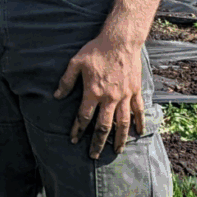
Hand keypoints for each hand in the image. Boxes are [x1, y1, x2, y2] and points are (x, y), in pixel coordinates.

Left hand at [54, 33, 144, 157]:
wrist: (120, 41)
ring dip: (119, 139)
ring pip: (122, 123)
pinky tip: (139, 134)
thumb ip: (66, 81)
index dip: (78, 131)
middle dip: (98, 143)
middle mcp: (110, 98)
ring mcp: (125, 95)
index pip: (84, 117)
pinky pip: (138, 110)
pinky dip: (139, 123)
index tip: (74, 141)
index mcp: (93, 92)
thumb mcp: (76, 62)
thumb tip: (57, 96)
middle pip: (103, 126)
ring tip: (116, 152)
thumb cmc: (96, 50)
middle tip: (93, 156)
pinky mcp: (135, 91)